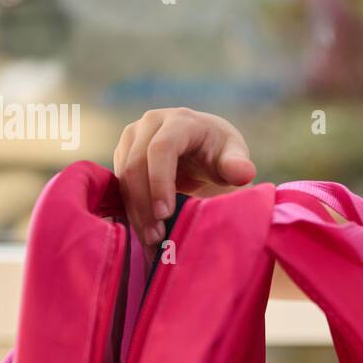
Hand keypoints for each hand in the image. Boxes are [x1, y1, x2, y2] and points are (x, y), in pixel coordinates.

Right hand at [112, 107, 256, 248]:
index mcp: (180, 121)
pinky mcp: (123, 155)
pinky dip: (131, 211)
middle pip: (136, 165)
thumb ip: (238, 164)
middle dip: (144, 204)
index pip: (161, 148)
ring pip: (124, 179)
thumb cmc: (221, 153)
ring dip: (135, 213)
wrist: (204, 149)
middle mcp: (151, 123)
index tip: (165, 214)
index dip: (159, 181)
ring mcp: (133, 138)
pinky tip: (144, 233)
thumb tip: (242, 173)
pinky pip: (120, 186)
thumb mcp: (234, 157)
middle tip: (156, 238)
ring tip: (152, 241)